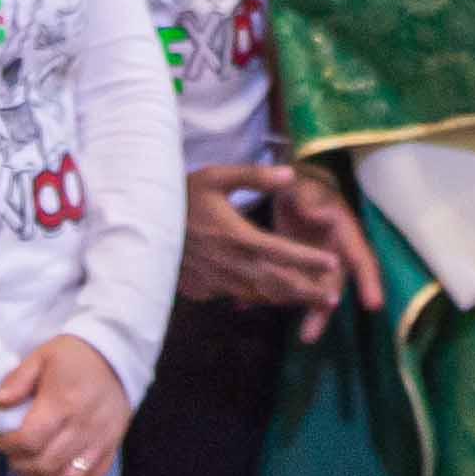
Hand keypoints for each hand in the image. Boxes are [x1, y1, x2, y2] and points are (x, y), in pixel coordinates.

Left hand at [0, 335, 133, 475]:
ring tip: (28, 473)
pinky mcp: (110, 450)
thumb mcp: (42, 356)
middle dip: (21, 466)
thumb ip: (18, 380)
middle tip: (13, 455)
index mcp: (63, 403)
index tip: (0, 439)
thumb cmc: (74, 356)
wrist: (117, 355)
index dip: (9, 446)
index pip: (30, 440)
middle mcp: (83, 427)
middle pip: (46, 465)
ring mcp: (100, 442)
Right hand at [180, 162, 350, 315]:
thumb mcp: (216, 177)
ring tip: (311, 301)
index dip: (309, 260)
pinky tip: (272, 297)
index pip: (282, 252)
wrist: (141, 223)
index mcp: (238, 237)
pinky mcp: (204, 289)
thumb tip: (289, 174)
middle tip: (333, 297)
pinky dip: (259, 298)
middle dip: (307, 290)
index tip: (333, 265)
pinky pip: (237, 296)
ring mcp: (216, 281)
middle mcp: (231, 264)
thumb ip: (255, 176)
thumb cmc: (181, 196)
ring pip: (259, 295)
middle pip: (276, 282)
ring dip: (287, 299)